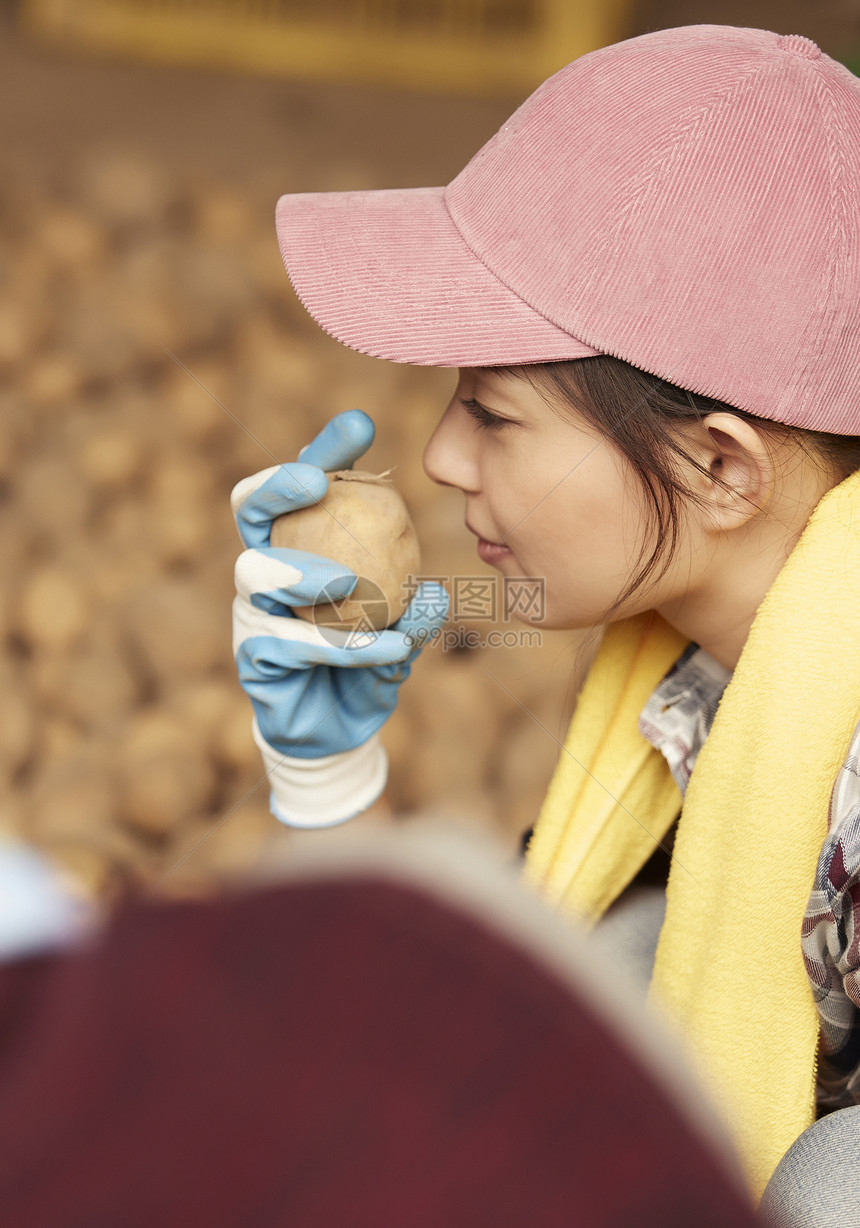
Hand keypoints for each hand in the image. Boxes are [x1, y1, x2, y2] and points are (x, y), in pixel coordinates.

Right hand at [231, 409, 448, 826]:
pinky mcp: (254, 657)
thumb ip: (418, 613)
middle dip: (277, 484)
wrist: (341, 730)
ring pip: (258, 572)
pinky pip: (289, 642)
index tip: (361, 424)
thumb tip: (436, 595)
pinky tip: (389, 650)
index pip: (305, 486)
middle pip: (251, 509)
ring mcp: (255, 611)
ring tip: (349, 582)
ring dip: (305, 571)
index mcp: (304, 545)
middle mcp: (270, 568)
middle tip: (315, 480)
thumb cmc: (368, 662)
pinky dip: (342, 645)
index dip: (326, 451)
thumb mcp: (405, 632)